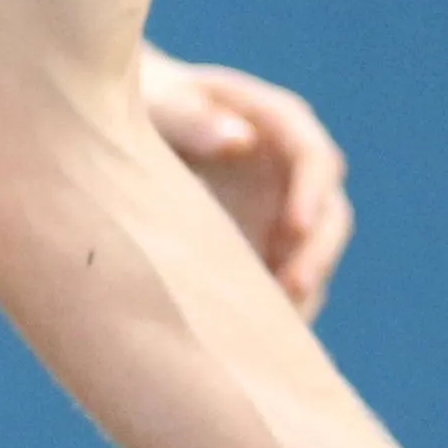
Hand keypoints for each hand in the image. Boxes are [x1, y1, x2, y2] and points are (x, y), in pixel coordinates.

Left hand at [140, 51, 355, 316]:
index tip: (295, 226)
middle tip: (294, 289)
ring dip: (300, 292)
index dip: (312, 193)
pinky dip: (275, 315)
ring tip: (274, 330)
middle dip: (317, 253)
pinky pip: (281, 287)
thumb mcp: (158, 102)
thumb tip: (240, 140)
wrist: (118, 132)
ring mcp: (281, 213)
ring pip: (311, 258)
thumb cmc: (144, 105)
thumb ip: (190, 117)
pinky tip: (251, 345)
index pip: (314, 157)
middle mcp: (291, 171)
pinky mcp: (264, 250)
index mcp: (276, 123)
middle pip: (328, 215)